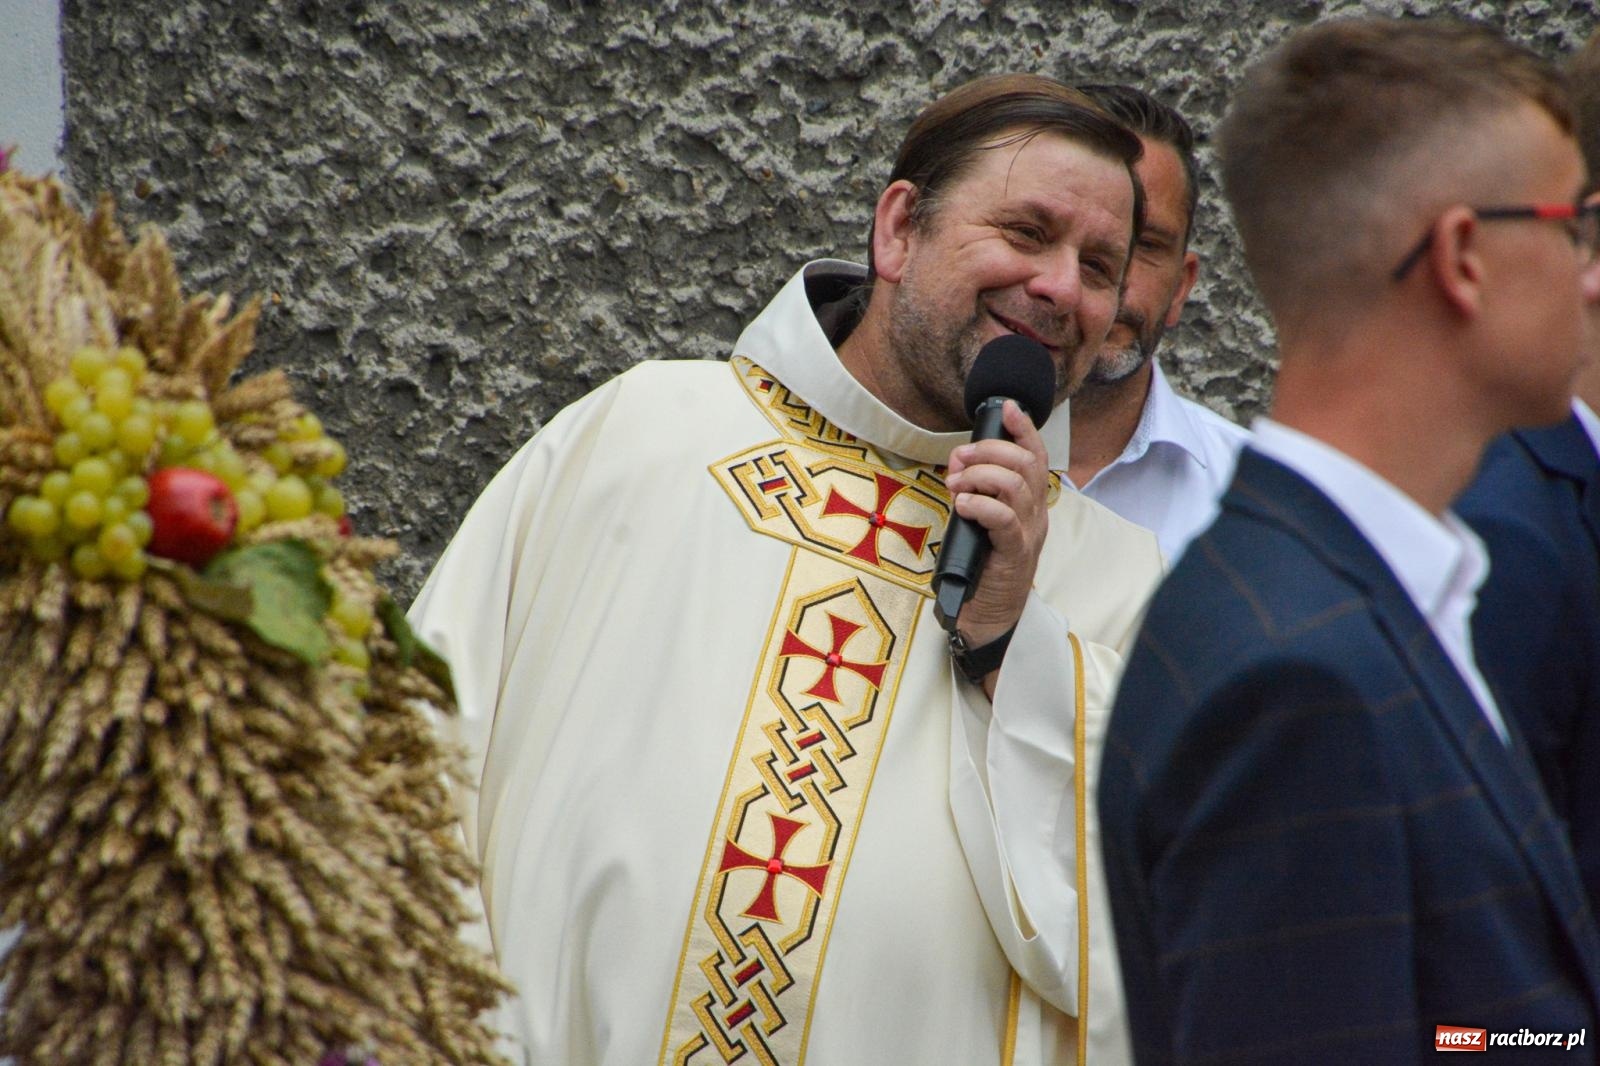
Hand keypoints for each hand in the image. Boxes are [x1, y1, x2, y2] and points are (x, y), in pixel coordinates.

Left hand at [943, 399, 1049, 664]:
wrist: (989, 617)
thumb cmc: (981, 569)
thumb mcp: (979, 522)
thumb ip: (977, 493)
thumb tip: (960, 464)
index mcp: (1029, 504)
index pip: (1035, 456)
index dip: (1024, 429)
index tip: (1006, 409)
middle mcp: (1035, 515)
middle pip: (1024, 463)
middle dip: (987, 450)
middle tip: (958, 461)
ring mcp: (1028, 534)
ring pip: (1015, 484)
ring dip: (980, 475)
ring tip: (957, 486)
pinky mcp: (1015, 554)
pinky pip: (1003, 518)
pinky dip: (980, 504)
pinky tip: (963, 507)